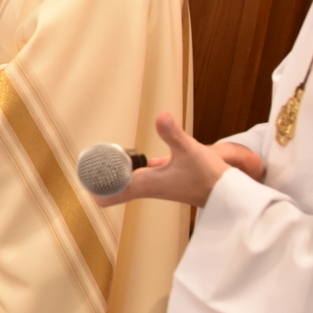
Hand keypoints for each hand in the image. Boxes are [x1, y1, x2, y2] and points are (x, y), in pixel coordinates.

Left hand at [94, 112, 262, 208]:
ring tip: (97, 161)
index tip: (82, 172)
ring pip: (125, 184)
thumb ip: (173, 133)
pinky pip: (139, 178)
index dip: (93, 184)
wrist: (231, 196)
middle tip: (84, 165)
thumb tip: (161, 115)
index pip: (108, 193)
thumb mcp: (191, 150)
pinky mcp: (165, 183)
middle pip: (110, 190)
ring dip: (112, 175)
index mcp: (146, 184)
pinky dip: (129, 171)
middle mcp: (147, 188)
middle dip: (97, 179)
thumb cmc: (211, 177)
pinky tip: (131, 159)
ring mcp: (156, 186)